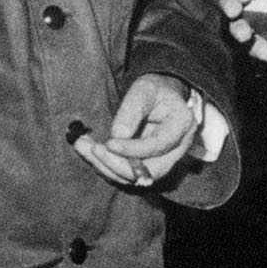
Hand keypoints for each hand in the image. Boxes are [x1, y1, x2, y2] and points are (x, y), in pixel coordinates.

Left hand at [71, 74, 197, 186]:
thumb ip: (131, 111)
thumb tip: (117, 136)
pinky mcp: (151, 166)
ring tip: (84, 147)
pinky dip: (108, 167)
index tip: (109, 143)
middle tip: (94, 150)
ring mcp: (167, 160)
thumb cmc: (154, 90)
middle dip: (119, 166)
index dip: (132, 149)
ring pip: (139, 178)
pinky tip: (90, 152)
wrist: (160, 97)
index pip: (158, 145)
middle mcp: (179, 148)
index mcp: (182, 124)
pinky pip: (129, 175)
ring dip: (108, 168)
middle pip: (152, 170)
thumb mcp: (143, 89)